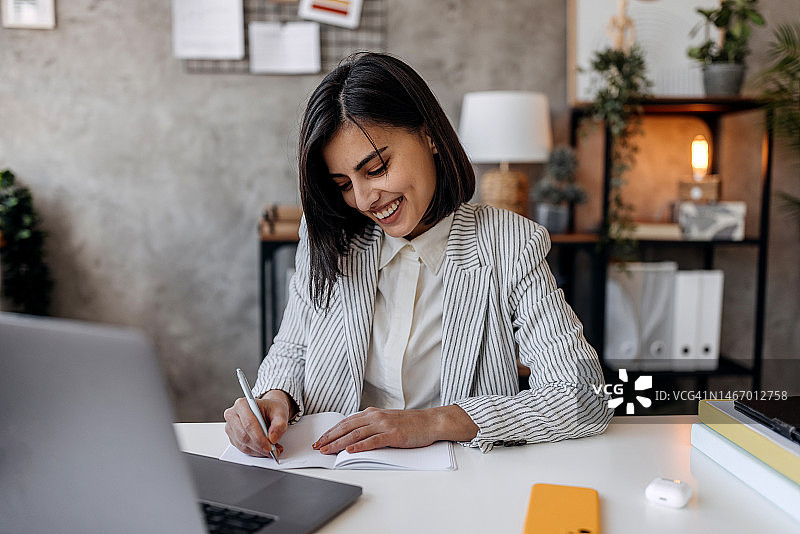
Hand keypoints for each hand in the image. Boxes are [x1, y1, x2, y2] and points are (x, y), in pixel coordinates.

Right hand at [223, 389, 292, 456]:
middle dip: (259, 446)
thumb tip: (273, 438)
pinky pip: (242, 449)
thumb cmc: (271, 410)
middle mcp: (233, 415)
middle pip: (243, 436)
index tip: (269, 447)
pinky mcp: (232, 437)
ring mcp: (231, 427)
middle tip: (272, 451)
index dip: (259, 438)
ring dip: (258, 451)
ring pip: (242, 444)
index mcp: (242, 404)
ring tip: (272, 450)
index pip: (249, 424)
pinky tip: (264, 449)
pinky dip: (255, 452)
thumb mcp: (280, 412)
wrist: (267, 411)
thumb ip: (279, 423)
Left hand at [312, 405, 478, 454]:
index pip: (346, 422)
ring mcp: (384, 425)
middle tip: (318, 447)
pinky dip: (360, 446)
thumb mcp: (386, 421)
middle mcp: (375, 417)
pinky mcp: (393, 435)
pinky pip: (373, 441)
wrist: (431, 422)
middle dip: (330, 438)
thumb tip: (353, 437)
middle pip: (347, 427)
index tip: (320, 440)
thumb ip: (370, 426)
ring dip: (340, 443)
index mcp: (372, 413)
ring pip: (356, 435)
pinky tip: (351, 451)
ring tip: (328, 450)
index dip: (331, 431)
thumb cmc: (410, 424)